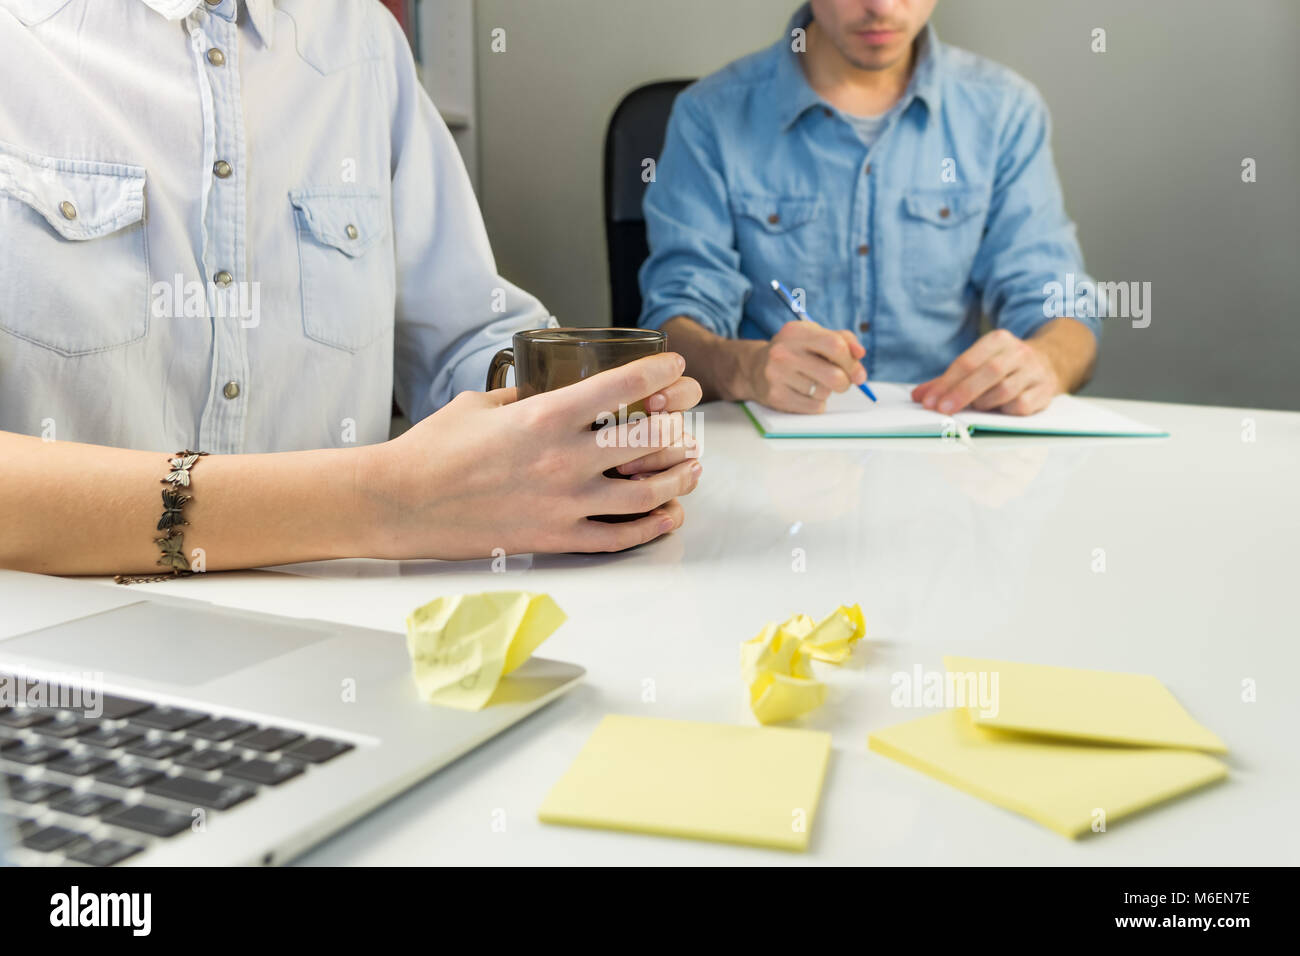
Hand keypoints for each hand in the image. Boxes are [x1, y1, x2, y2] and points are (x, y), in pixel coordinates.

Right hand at [363, 353, 702, 558]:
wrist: (402, 502)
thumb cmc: (435, 449)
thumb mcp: (483, 405)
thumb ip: (527, 398)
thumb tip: (553, 392)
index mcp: (546, 416)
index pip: (624, 386)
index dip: (661, 372)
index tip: (675, 366)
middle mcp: (563, 459)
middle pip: (648, 440)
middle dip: (679, 427)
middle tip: (688, 422)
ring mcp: (564, 503)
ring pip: (647, 493)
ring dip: (678, 480)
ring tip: (692, 470)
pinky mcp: (556, 539)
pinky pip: (620, 537)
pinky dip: (653, 526)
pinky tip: (668, 515)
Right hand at [747, 320, 866, 412]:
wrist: (754, 367)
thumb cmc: (794, 351)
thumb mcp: (814, 336)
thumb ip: (843, 340)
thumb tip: (860, 354)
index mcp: (796, 332)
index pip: (835, 345)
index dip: (852, 362)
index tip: (858, 372)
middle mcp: (783, 352)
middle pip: (833, 375)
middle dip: (845, 382)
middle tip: (842, 383)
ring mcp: (777, 375)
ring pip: (824, 392)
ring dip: (827, 392)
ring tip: (815, 384)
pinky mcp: (775, 396)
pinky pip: (813, 406)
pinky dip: (817, 404)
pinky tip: (806, 394)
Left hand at [912, 329, 1060, 415]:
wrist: (1048, 362)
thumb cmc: (1002, 367)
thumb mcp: (977, 364)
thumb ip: (947, 380)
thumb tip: (918, 396)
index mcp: (998, 340)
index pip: (968, 361)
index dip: (946, 383)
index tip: (929, 402)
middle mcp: (1019, 352)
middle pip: (988, 372)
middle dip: (962, 393)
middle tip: (942, 410)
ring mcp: (1034, 371)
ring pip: (1005, 390)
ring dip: (984, 403)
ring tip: (975, 408)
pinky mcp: (1045, 391)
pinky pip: (1022, 406)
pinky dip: (1005, 411)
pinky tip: (998, 411)